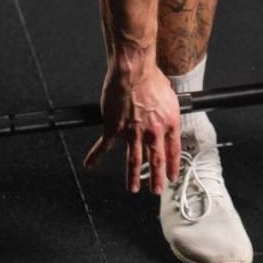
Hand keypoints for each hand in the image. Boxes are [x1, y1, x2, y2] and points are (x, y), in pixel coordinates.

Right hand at [82, 60, 181, 193]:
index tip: (172, 176)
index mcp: (168, 123)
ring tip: (133, 188)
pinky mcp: (113, 128)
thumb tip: (167, 113)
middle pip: (155, 160)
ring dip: (133, 177)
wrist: (133, 71)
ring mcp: (132, 132)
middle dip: (156, 179)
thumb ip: (168, 110)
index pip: (172, 151)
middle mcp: (152, 132)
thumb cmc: (151, 77)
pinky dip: (95, 156)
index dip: (172, 166)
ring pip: (134, 160)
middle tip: (157, 190)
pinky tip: (89, 165)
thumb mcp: (170, 96)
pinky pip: (103, 146)